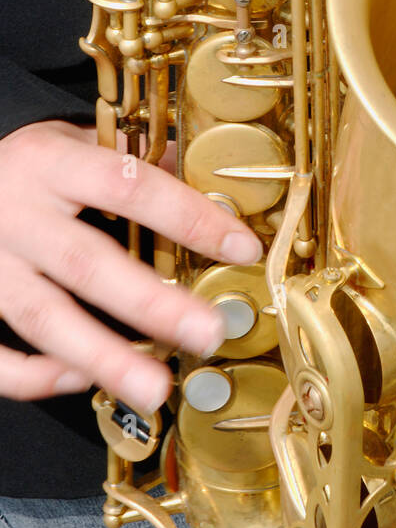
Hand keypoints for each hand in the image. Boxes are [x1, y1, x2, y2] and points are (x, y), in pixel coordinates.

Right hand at [0, 121, 261, 410]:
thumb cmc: (21, 164)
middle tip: (207, 332)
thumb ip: (130, 158)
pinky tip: (80, 380)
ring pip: (44, 318)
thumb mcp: (70, 140)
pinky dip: (37, 375)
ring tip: (156, 387)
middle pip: (87, 262)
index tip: (240, 246)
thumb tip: (203, 175)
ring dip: (105, 357)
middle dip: (153, 303)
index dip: (188, 217)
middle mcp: (16, 213)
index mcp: (50, 163)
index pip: (129, 186)